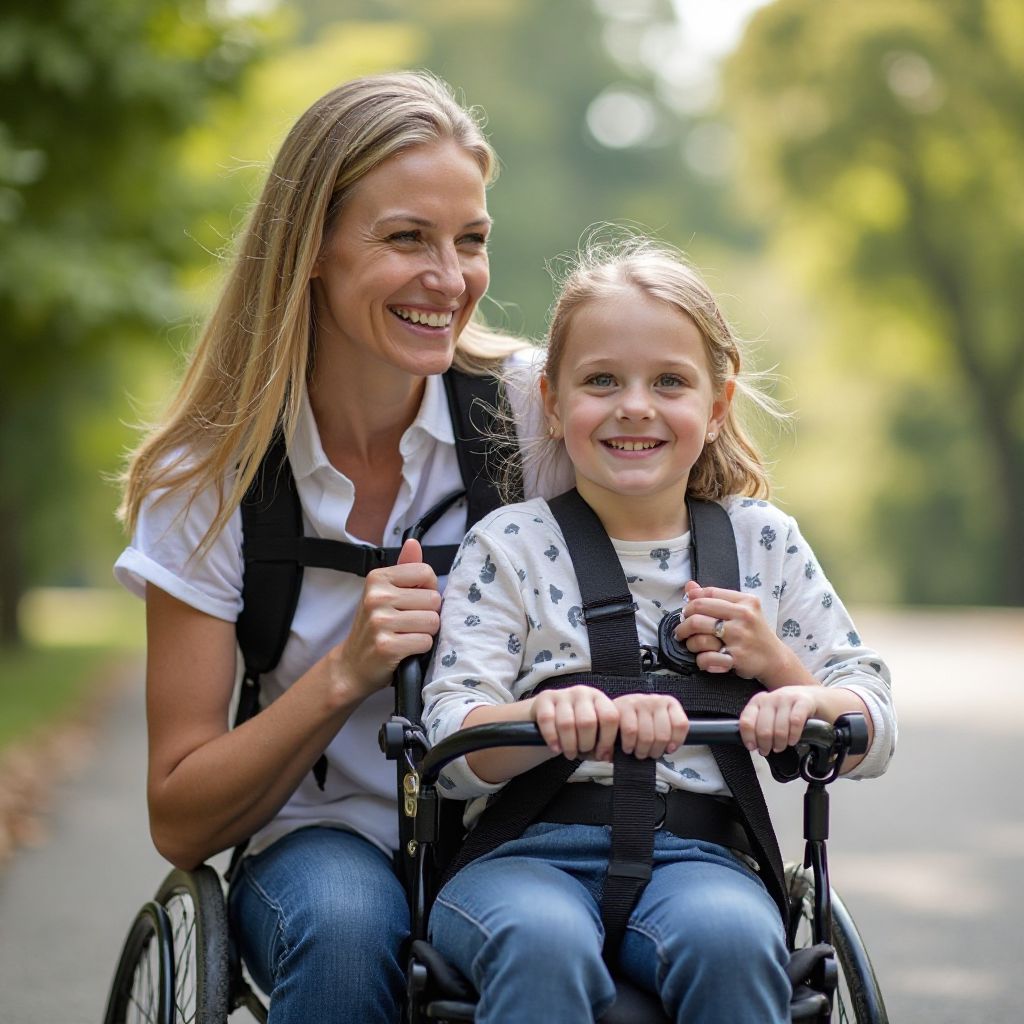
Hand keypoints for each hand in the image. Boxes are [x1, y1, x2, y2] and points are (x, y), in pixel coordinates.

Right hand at [333, 539, 440, 696]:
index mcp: (377, 578)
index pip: (426, 573)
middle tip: (409, 623)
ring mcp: (380, 622)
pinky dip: (421, 649)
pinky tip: (405, 649)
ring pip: (433, 621)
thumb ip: (404, 568)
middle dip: (428, 614)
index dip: (428, 590)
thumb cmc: (375, 626)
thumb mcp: (384, 593)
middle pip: (434, 599)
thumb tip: (413, 542)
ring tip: (408, 635)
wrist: (352, 665)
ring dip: (426, 632)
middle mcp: (377, 597)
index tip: (414, 601)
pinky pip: (426, 642)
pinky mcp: (387, 646)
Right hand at [532, 685, 618, 760]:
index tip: (602, 754)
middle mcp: (582, 693)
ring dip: (569, 745)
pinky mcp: (544, 698)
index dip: (607, 740)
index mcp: (600, 699)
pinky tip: (556, 747)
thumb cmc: (577, 728)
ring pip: (567, 723)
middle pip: (587, 722)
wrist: (549, 714)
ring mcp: (562, 694)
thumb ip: (603, 745)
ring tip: (570, 753)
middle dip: (585, 744)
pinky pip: (547, 720)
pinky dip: (552, 739)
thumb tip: (607, 756)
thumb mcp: (594, 732)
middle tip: (582, 752)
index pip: (610, 717)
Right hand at [613, 693, 687, 760]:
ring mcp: (639, 702)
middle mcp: (655, 700)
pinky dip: (630, 744)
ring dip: (642, 751)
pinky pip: (631, 731)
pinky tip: (628, 747)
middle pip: (663, 735)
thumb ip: (668, 731)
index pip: (680, 724)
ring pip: (647, 736)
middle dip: (656, 751)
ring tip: (639, 752)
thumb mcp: (657, 720)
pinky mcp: (624, 706)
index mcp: (668, 702)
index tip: (669, 749)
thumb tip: (671, 748)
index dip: (676, 741)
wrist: (612, 709)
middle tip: (650, 753)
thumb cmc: (637, 718)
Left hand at [674, 581, 797, 686]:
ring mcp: (740, 637)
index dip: (691, 602)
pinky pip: (706, 657)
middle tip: (682, 630)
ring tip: (691, 645)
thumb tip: (689, 587)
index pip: (708, 594)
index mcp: (744, 601)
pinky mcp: (737, 657)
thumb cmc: (754, 631)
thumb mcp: (742, 609)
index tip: (687, 612)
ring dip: (689, 642)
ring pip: (698, 635)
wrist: (775, 658)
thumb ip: (716, 597)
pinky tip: (703, 658)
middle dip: (684, 622)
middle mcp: (743, 616)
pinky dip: (700, 660)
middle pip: (698, 611)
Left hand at [739, 686, 819, 755]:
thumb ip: (759, 725)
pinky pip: (795, 722)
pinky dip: (793, 736)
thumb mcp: (771, 713)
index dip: (748, 736)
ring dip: (779, 743)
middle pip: (763, 728)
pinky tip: (792, 741)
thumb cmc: (789, 710)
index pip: (746, 720)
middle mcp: (771, 698)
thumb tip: (752, 744)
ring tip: (780, 747)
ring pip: (779, 728)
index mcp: (758, 701)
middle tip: (767, 751)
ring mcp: (787, 698)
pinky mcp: (804, 702)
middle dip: (765, 744)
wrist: (814, 698)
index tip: (752, 747)